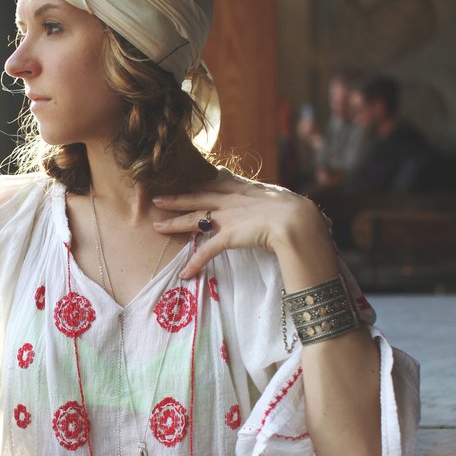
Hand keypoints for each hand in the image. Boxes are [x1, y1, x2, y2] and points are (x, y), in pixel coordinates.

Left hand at [153, 179, 330, 279]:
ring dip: (173, 223)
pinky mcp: (228, 235)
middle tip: (157, 198)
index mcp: (246, 190)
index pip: (218, 183)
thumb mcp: (285, 199)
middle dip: (176, 198)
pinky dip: (194, 263)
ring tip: (156, 226)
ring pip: (193, 218)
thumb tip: (284, 203)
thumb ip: (277, 201)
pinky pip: (206, 251)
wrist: (297, 221)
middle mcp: (233, 200)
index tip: (189, 181)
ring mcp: (228, 217)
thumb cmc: (298, 212)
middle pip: (197, 197)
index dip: (201, 183)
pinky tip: (184, 273)